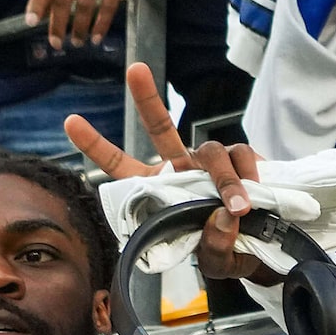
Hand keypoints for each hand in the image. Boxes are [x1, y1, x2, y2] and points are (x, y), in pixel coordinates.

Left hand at [25, 0, 146, 50]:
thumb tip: (39, 16)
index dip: (36, 4)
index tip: (31, 22)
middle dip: (57, 24)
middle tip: (55, 42)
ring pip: (85, 5)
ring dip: (79, 28)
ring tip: (77, 42)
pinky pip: (107, 8)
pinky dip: (100, 26)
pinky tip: (95, 37)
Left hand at [63, 66, 282, 284]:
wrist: (264, 247)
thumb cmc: (228, 253)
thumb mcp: (217, 264)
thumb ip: (214, 248)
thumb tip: (223, 216)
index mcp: (159, 192)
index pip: (121, 166)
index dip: (96, 145)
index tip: (71, 121)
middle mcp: (180, 169)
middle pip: (160, 127)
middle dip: (147, 99)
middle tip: (135, 70)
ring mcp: (210, 162)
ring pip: (211, 150)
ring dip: (226, 179)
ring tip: (241, 206)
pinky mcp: (240, 159)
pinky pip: (242, 155)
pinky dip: (249, 172)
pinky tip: (257, 187)